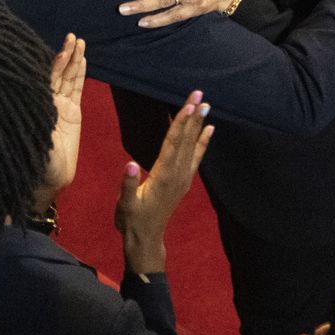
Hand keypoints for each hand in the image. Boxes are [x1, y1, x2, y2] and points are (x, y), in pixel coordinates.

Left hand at [33, 34, 85, 210]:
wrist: (46, 178)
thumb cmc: (29, 158)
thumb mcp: (27, 134)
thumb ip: (31, 114)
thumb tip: (22, 91)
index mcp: (31, 102)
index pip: (40, 75)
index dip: (49, 62)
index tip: (54, 48)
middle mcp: (45, 100)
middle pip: (56, 72)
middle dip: (64, 54)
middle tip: (71, 37)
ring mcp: (59, 105)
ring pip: (67, 77)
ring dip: (74, 59)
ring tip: (79, 42)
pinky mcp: (72, 112)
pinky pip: (76, 88)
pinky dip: (79, 73)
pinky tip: (82, 59)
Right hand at [115, 90, 212, 273]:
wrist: (146, 239)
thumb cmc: (132, 220)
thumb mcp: (126, 205)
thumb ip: (129, 185)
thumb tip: (131, 165)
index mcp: (163, 176)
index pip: (173, 144)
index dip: (180, 124)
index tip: (188, 105)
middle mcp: (177, 174)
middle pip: (186, 140)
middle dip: (192, 116)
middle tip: (199, 94)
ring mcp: (183, 178)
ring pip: (192, 146)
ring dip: (199, 125)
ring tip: (206, 105)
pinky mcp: (184, 181)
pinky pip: (196, 157)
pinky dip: (203, 142)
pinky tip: (209, 129)